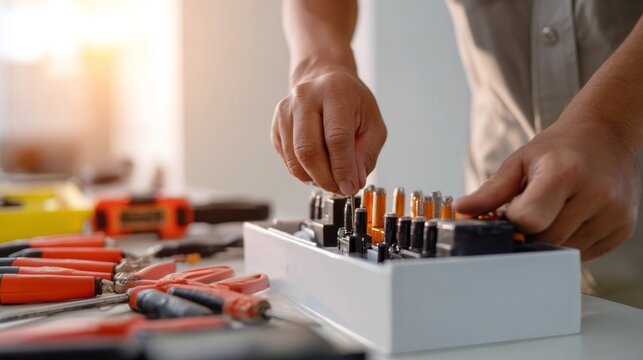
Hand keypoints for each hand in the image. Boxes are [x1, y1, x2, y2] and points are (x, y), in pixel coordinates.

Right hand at [271, 70, 386, 194]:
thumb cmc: (351, 102)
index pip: (336, 137)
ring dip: (314, 178)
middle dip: (325, 178)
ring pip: (295, 158)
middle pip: (309, 150)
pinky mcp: (276, 125)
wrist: (326, 81)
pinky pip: (287, 159)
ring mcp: (286, 111)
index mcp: (334, 92)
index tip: (349, 187)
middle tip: (339, 189)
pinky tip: (317, 167)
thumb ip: (366, 153)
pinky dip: (303, 172)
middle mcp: (305, 98)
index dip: (342, 168)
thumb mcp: (372, 124)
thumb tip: (353, 181)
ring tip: (331, 180)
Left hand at [454, 110, 639, 260]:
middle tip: (525, 213)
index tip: (508, 212)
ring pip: (564, 250)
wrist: (605, 135)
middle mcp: (596, 195)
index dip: (512, 221)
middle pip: (546, 239)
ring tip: (550, 210)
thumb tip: (463, 209)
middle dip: (527, 233)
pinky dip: (569, 242)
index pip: (529, 220)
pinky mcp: (623, 229)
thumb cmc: (559, 147)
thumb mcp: (520, 161)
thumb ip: (492, 190)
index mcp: (565, 173)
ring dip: (548, 238)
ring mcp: (614, 215)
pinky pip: (584, 252)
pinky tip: (569, 217)